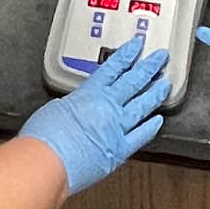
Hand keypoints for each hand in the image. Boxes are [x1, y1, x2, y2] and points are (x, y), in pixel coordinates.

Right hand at [21, 40, 172, 193]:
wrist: (46, 163)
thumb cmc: (44, 139)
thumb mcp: (54, 109)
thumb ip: (71, 105)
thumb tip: (74, 107)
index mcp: (89, 94)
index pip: (113, 68)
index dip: (127, 54)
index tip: (137, 45)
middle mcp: (107, 108)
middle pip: (134, 82)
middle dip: (149, 67)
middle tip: (161, 57)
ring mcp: (117, 128)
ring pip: (143, 106)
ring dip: (156, 93)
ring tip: (165, 84)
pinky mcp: (120, 150)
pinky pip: (142, 135)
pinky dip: (152, 126)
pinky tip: (158, 119)